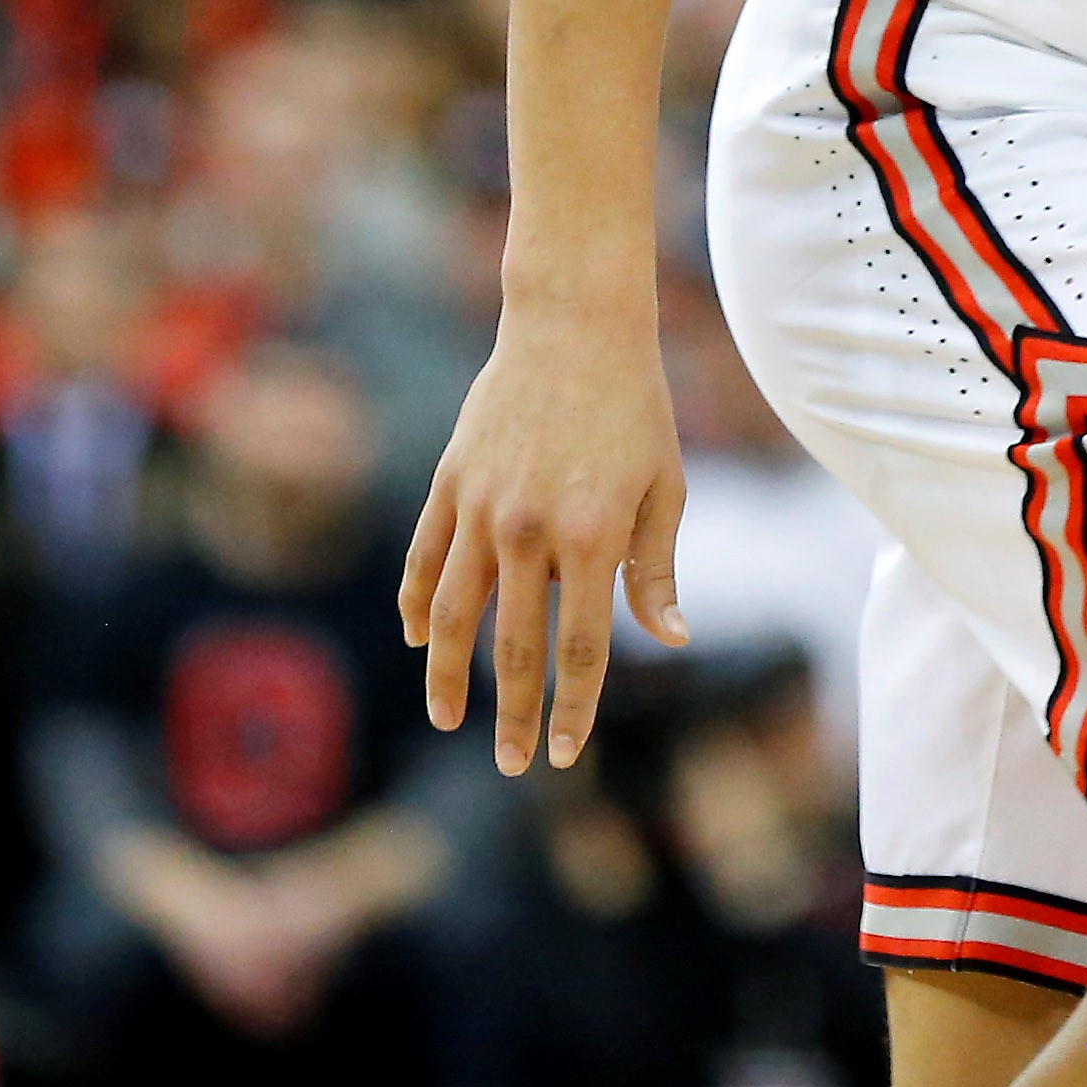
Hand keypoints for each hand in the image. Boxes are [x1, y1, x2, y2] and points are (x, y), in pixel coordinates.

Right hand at [400, 298, 687, 773]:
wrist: (574, 323)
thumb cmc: (635, 407)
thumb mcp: (665, 486)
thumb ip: (657, 570)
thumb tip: (670, 643)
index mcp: (594, 535)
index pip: (579, 647)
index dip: (571, 708)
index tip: (562, 753)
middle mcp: (529, 530)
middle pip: (515, 646)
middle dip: (513, 713)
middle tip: (512, 763)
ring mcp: (481, 506)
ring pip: (449, 613)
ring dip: (447, 675)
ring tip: (448, 719)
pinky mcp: (449, 482)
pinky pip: (423, 558)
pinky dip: (416, 605)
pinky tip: (417, 640)